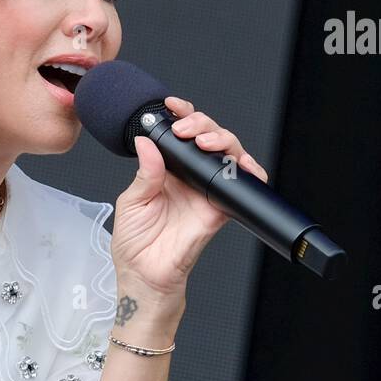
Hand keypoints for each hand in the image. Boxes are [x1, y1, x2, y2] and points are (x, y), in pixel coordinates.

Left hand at [110, 95, 268, 304]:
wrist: (146, 275)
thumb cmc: (134, 242)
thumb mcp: (131, 202)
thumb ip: (145, 173)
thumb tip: (148, 142)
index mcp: (165, 169)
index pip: (178, 134)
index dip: (180, 115)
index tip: (171, 105)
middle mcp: (188, 176)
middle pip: (207, 137)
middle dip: (202, 123)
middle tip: (186, 129)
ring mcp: (206, 190)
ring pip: (227, 154)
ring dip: (222, 140)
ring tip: (206, 142)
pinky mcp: (220, 208)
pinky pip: (241, 187)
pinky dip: (249, 173)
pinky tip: (242, 165)